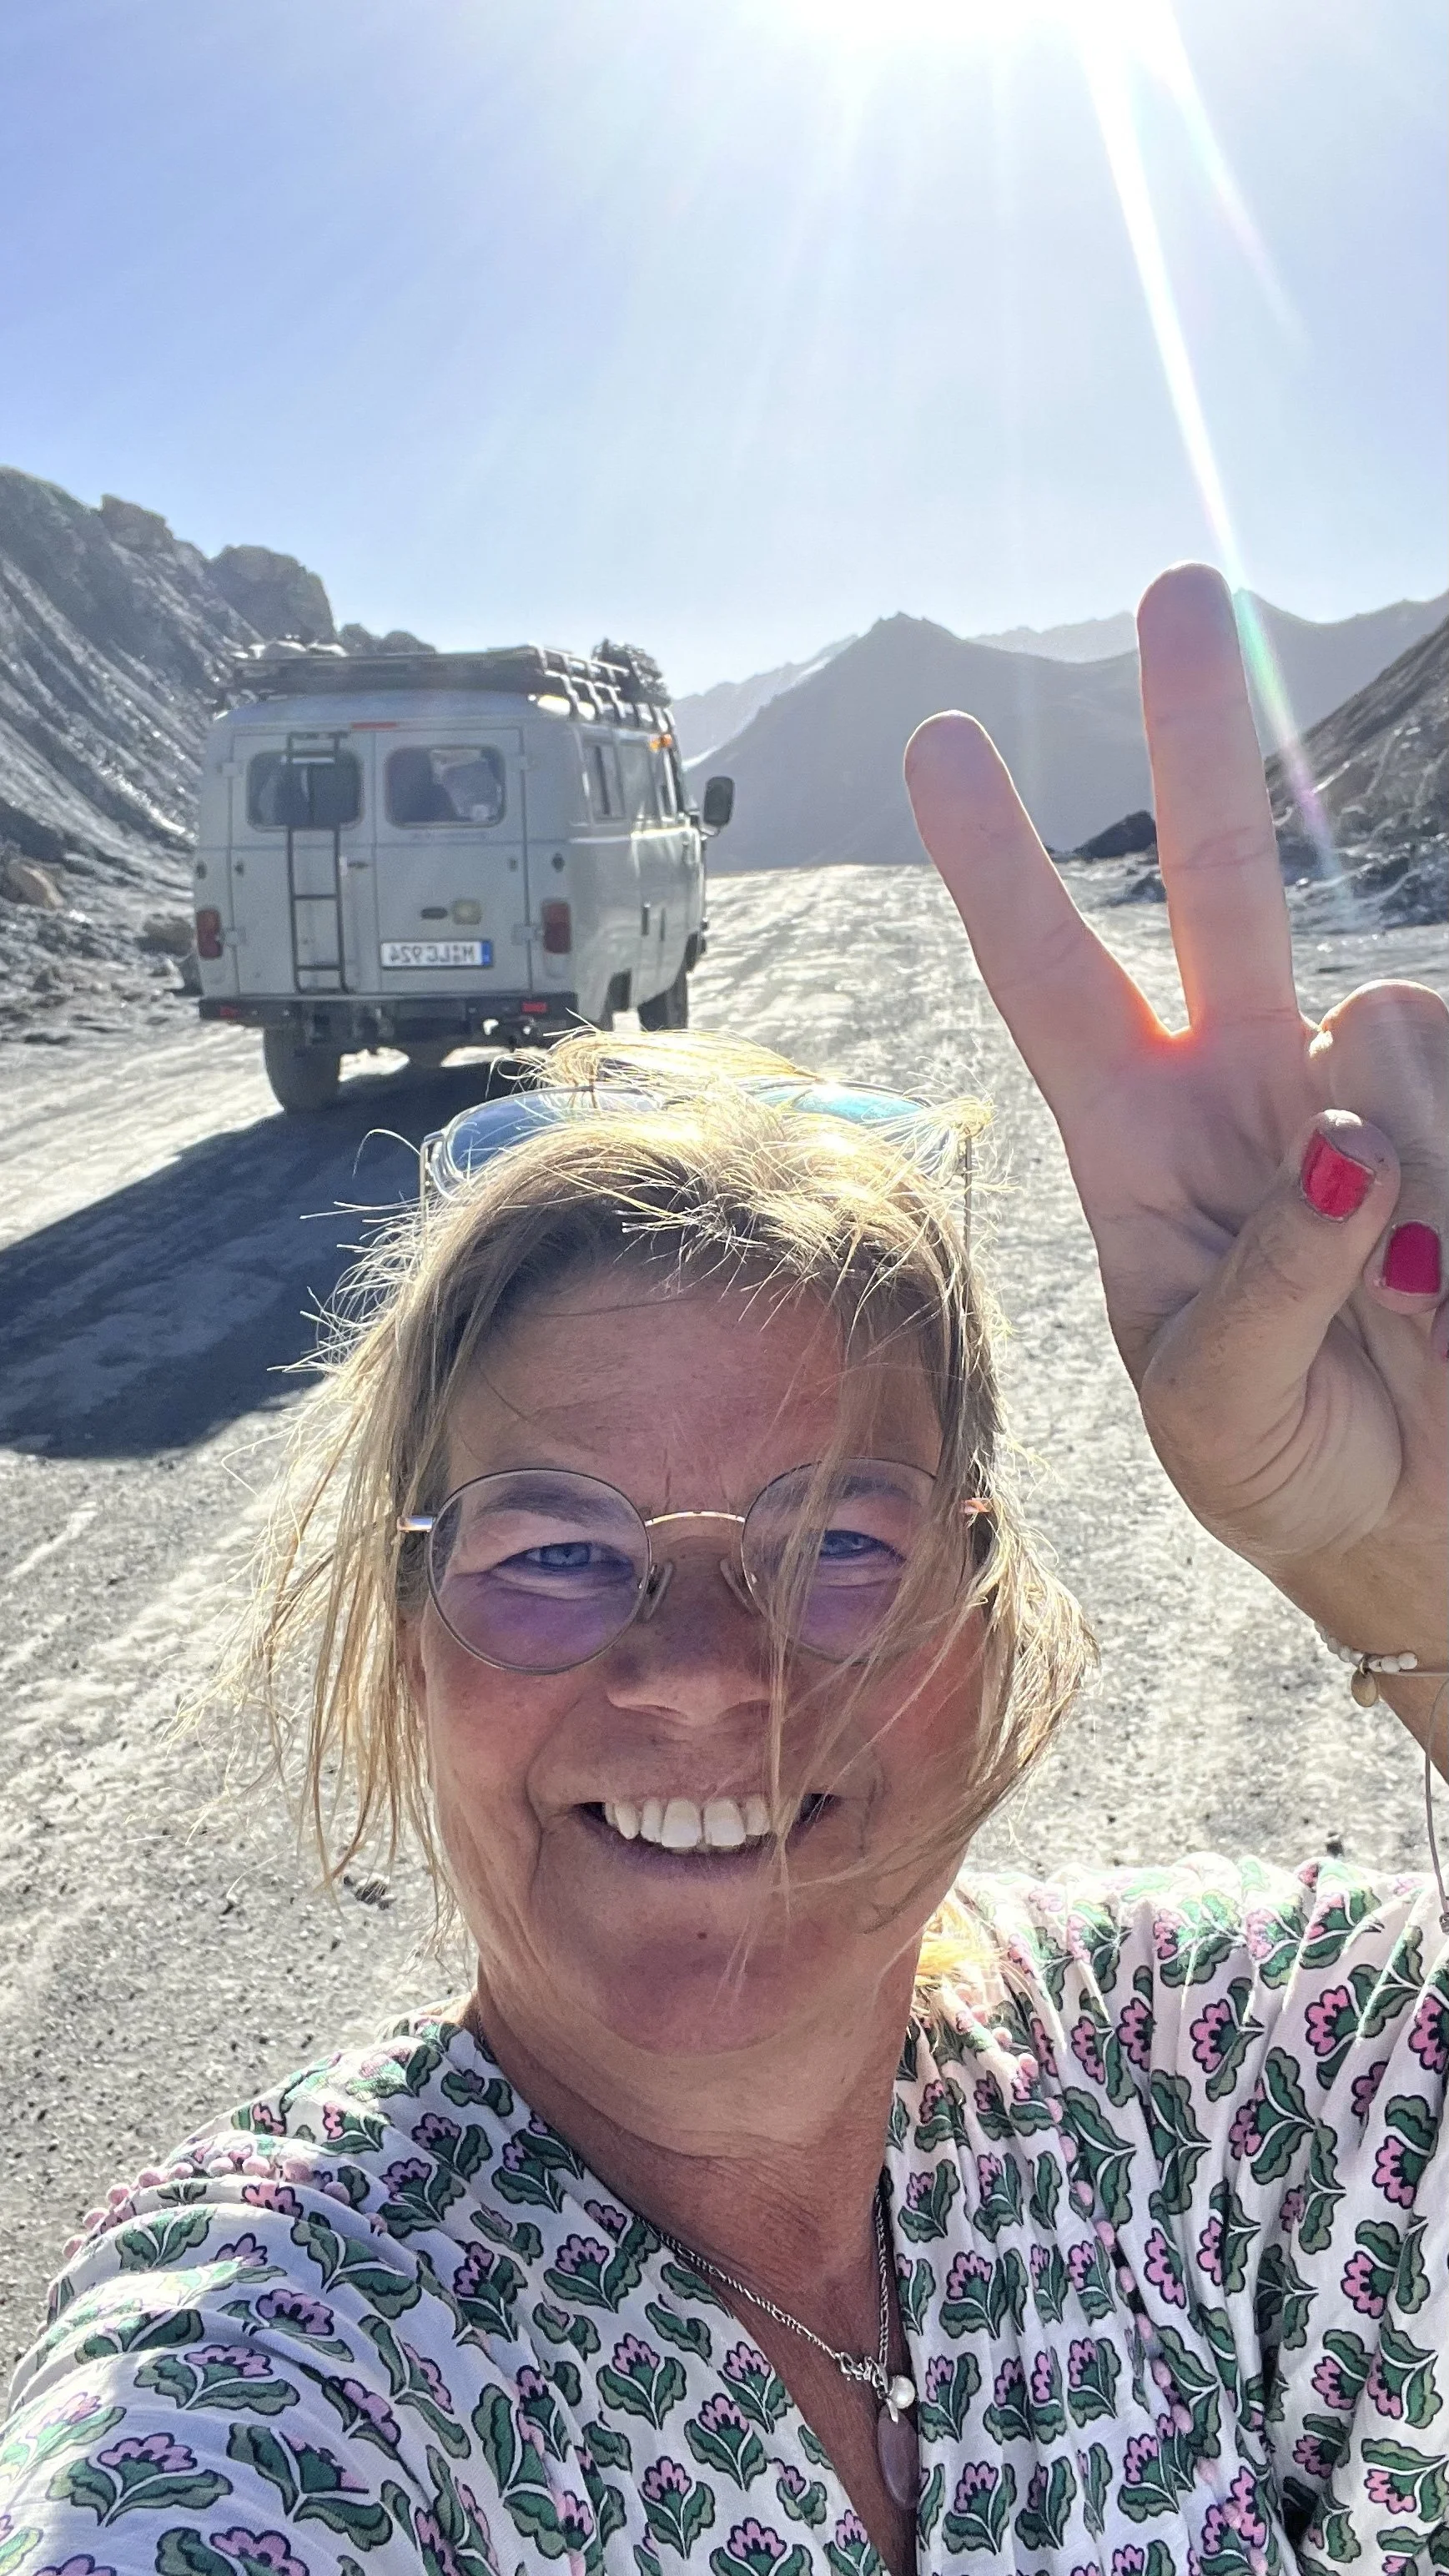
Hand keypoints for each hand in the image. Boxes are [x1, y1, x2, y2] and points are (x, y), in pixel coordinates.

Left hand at [904, 565, 1447, 1689]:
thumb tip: (1328, 1150)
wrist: (1423, 1538)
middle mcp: (1248, 1093)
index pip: (1050, 982)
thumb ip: (1252, 1287)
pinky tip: (1444, 1281)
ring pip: (1385, 1029)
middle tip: (1179, 588)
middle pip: (1221, 883)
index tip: (941, 745)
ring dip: (1404, 1175)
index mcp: (1141, 1151)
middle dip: (1200, 741)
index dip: (998, 870)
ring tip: (1409, 1308)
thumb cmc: (1286, 1476)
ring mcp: (1369, 1101)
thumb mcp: (1214, 1411)